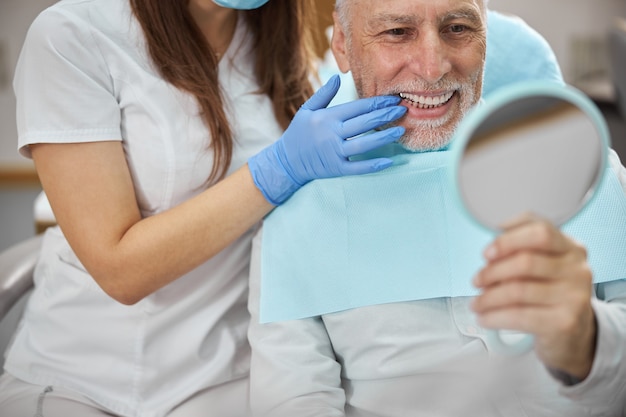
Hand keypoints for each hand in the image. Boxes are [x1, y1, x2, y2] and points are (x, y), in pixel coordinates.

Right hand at [248, 74, 405, 204]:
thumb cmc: (298, 134)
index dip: (377, 103)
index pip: (357, 107)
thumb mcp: (307, 110)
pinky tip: (389, 161)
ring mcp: (334, 153)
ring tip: (400, 131)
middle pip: (364, 123)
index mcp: (327, 118)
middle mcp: (332, 134)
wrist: (286, 162)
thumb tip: (338, 78)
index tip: (392, 99)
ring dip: (384, 137)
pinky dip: (373, 165)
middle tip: (404, 109)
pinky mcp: (336, 168)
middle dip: (385, 115)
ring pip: (364, 144)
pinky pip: (358, 167)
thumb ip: (324, 95)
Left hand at [471, 216, 596, 379]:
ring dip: (488, 298)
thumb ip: (519, 251)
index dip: (508, 240)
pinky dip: (494, 317)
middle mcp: (577, 269)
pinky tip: (484, 318)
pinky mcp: (565, 322)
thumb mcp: (542, 266)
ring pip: (518, 290)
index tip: (486, 253)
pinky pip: (519, 316)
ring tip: (475, 304)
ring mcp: (574, 296)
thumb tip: (489, 252)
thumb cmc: (548, 293)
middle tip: (476, 281)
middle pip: (526, 261)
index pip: (540, 231)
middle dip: (492, 272)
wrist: (573, 334)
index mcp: (571, 247)